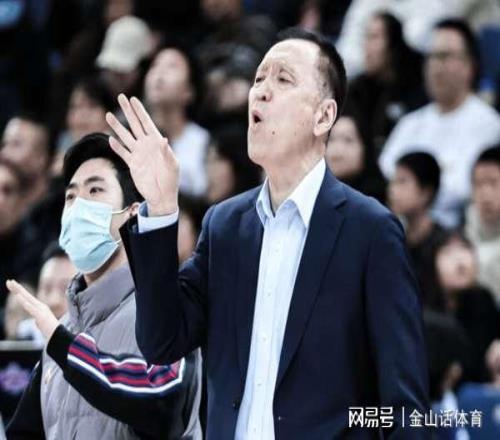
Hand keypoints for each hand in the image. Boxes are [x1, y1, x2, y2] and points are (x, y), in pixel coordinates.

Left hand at [5, 280, 59, 340]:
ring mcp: (40, 310)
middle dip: (17, 287)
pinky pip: (30, 307)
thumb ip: (39, 321)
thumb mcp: (43, 324)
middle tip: (8, 281)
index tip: (12, 284)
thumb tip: (36, 322)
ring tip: (12, 285)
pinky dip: (23, 301)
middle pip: (26, 295)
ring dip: (19, 291)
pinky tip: (18, 296)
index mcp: (40, 308)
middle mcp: (40, 306)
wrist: (59, 336)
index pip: (27, 298)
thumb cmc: (52, 331)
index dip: (19, 291)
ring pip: (27, 299)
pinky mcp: (40, 315)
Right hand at [106, 94, 178, 215]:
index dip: (140, 111)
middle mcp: (146, 145)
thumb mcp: (173, 165)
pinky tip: (110, 139)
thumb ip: (167, 153)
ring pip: (125, 136)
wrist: (162, 195)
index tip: (133, 99)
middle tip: (120, 96)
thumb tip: (163, 139)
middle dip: (128, 111)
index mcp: (157, 143)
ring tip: (108, 114)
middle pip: (135, 124)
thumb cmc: (171, 180)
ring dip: (117, 126)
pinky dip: (116, 147)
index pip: (147, 123)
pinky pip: (122, 153)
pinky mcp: (132, 164)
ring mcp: (138, 154)